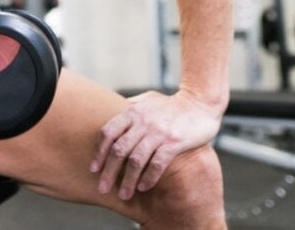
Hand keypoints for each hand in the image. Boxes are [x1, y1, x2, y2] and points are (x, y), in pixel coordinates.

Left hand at [90, 90, 221, 200]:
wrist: (200, 103)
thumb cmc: (171, 105)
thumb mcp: (147, 100)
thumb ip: (130, 107)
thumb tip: (111, 114)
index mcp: (133, 112)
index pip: (108, 133)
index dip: (99, 152)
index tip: (94, 169)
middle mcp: (143, 121)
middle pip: (118, 150)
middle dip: (109, 172)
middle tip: (103, 188)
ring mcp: (158, 132)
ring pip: (136, 160)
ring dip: (128, 180)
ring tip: (124, 195)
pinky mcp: (174, 142)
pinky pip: (157, 163)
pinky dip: (148, 177)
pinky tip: (143, 187)